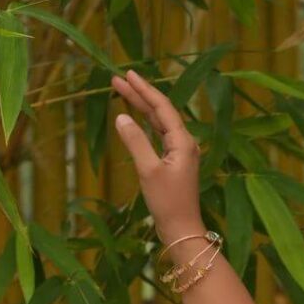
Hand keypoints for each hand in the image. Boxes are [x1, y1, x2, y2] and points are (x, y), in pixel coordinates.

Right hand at [110, 68, 204, 244]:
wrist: (181, 229)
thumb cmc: (167, 202)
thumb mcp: (148, 170)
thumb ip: (135, 141)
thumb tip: (121, 117)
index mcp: (183, 141)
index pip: (162, 107)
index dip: (144, 89)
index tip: (128, 74)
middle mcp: (184, 142)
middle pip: (160, 111)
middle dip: (140, 94)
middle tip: (118, 79)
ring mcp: (180, 152)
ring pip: (159, 123)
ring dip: (142, 107)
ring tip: (123, 91)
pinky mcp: (174, 162)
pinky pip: (159, 135)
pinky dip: (146, 124)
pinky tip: (136, 117)